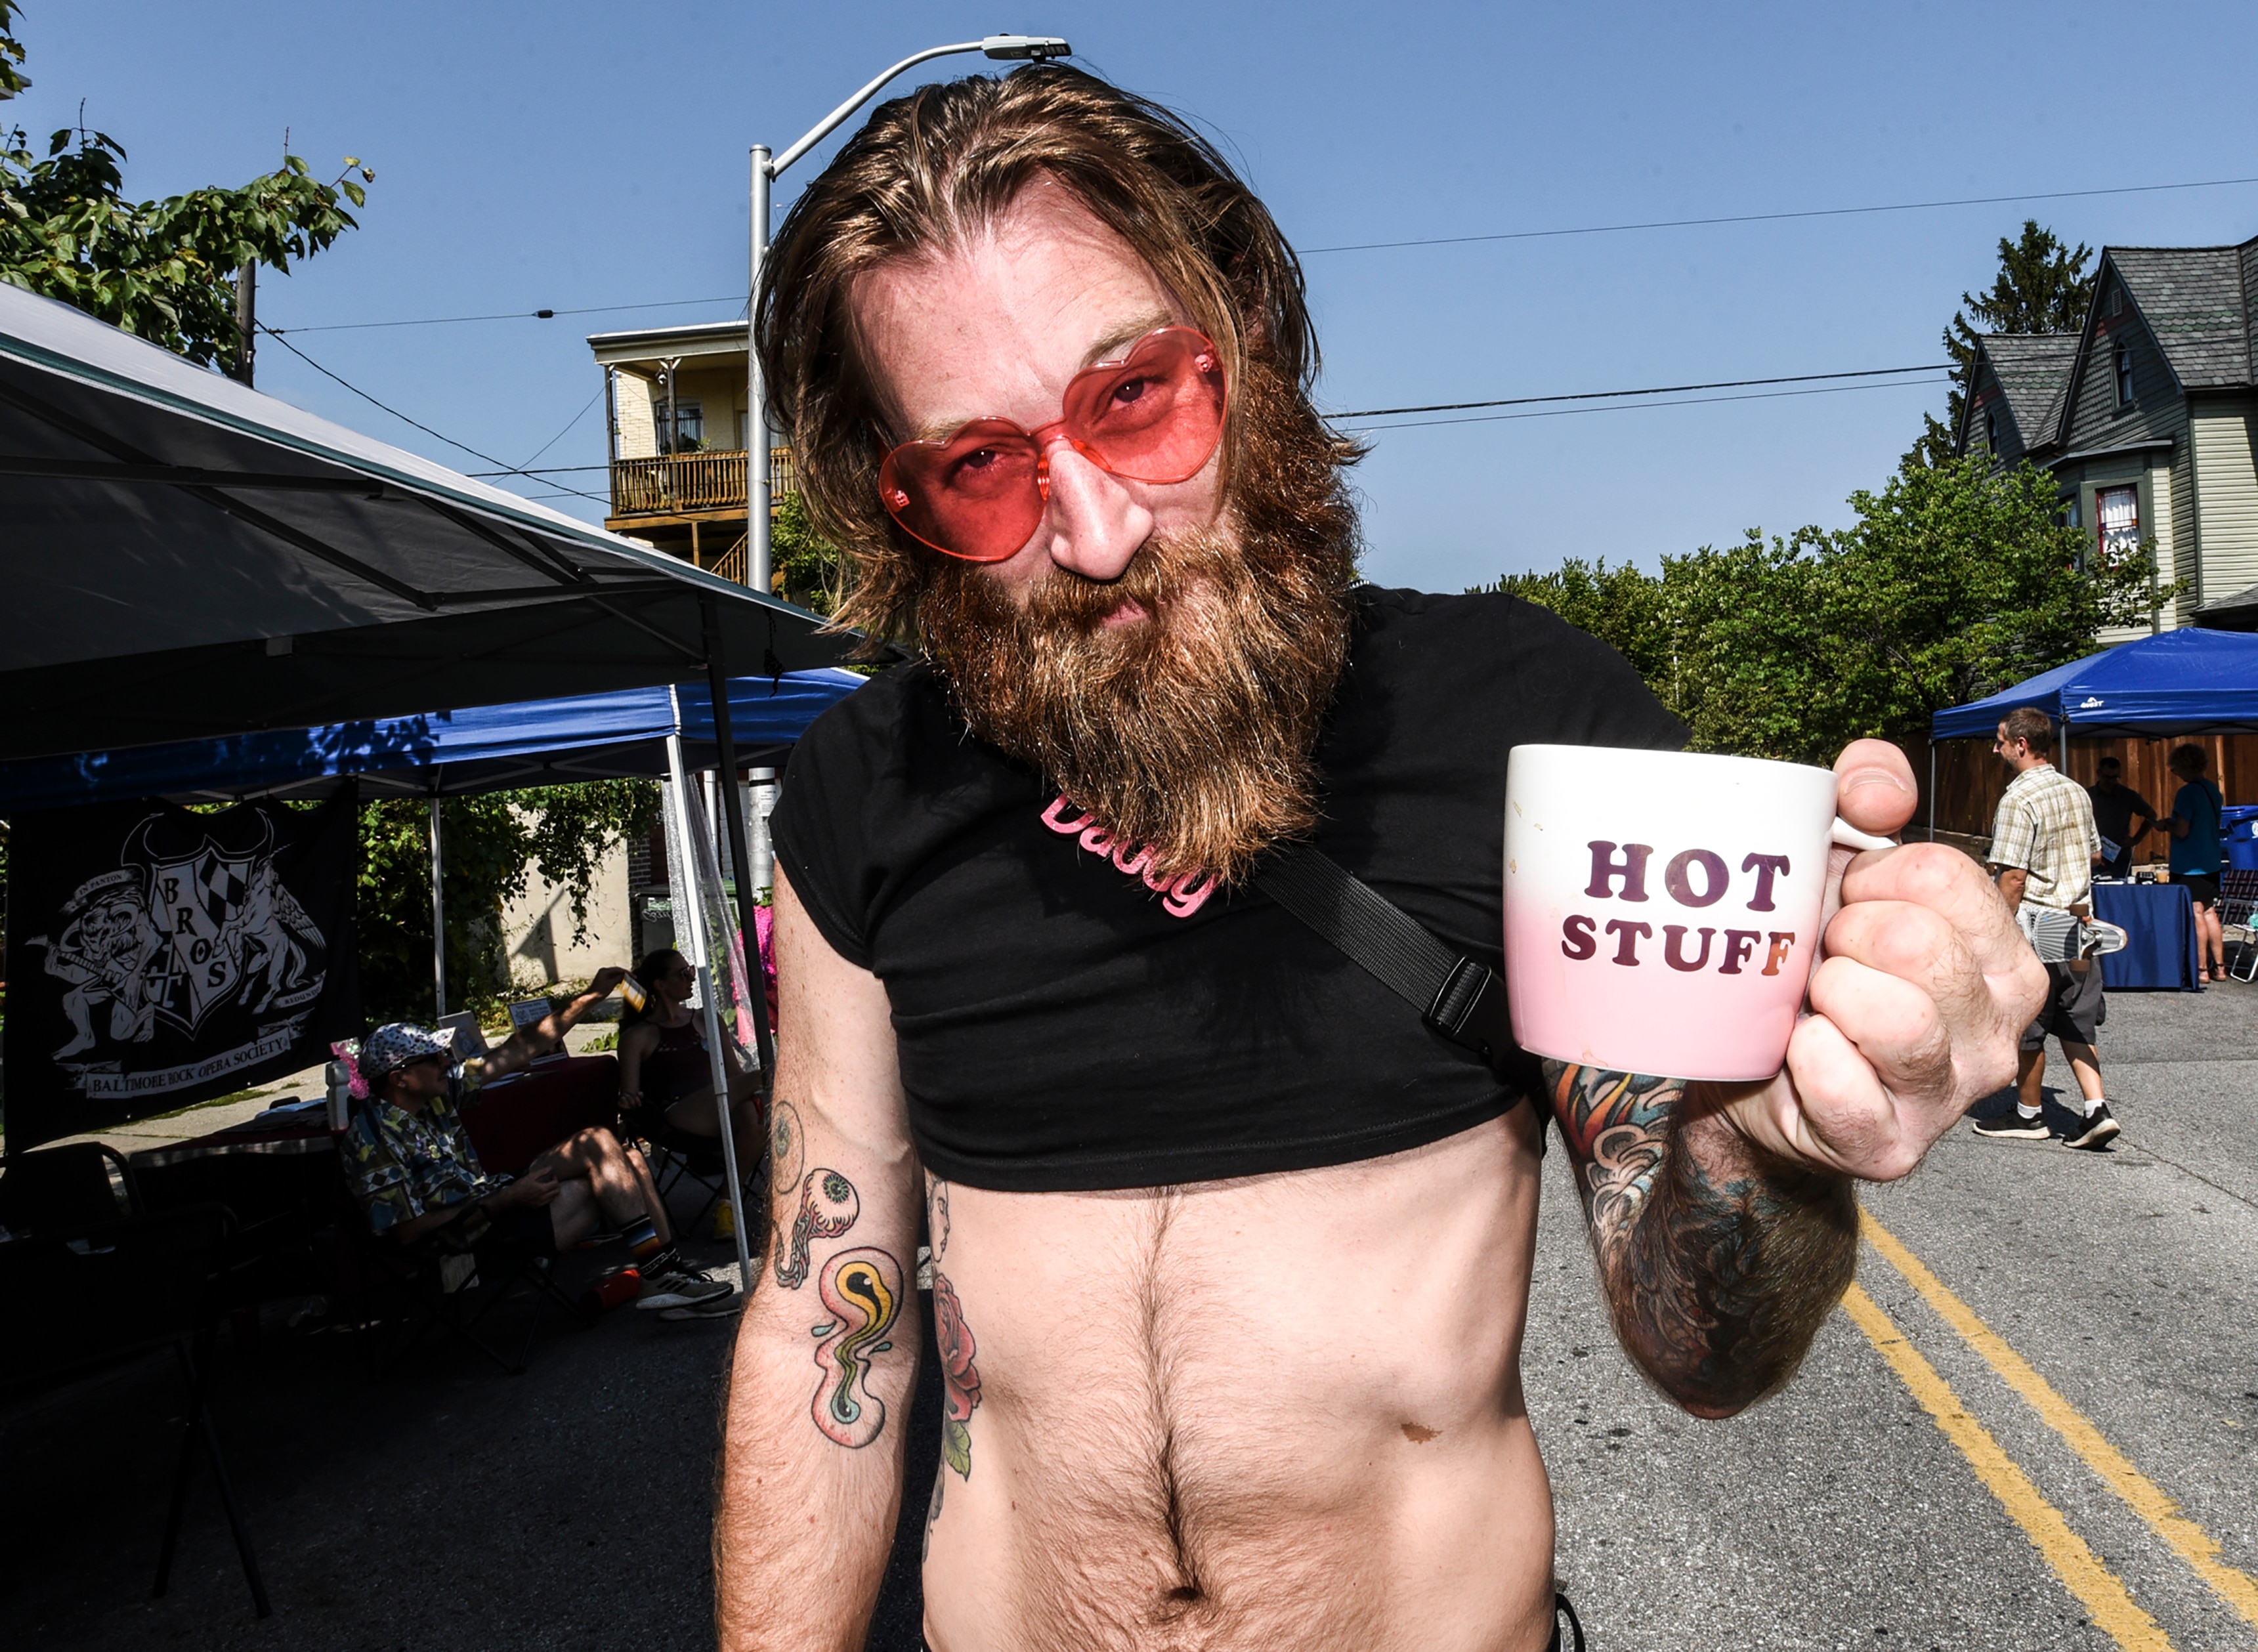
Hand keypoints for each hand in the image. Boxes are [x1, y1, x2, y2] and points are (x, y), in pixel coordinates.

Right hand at [506, 1168, 561, 1208]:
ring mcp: (540, 1203)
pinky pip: (547, 1202)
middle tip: (553, 1181)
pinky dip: (549, 1197)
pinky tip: (545, 1193)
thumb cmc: (520, 1185)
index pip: (555, 1184)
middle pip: (556, 1192)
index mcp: (542, 1189)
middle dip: (557, 1185)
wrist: (511, 1197)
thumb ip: (542, 1172)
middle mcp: (543, 1197)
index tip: (552, 1175)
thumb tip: (550, 1168)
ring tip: (549, 1187)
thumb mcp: (530, 1176)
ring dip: (554, 1192)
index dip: (555, 1178)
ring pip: (553, 1198)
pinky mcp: (537, 1206)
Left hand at [588, 966, 628, 998]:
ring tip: (630, 980)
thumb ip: (618, 978)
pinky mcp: (605, 979)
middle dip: (625, 974)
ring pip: (616, 974)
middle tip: (633, 977)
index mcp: (604, 971)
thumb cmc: (599, 991)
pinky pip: (613, 978)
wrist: (592, 997)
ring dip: (622, 977)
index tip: (632, 975)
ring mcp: (604, 975)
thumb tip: (625, 975)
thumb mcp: (611, 984)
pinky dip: (619, 979)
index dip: (626, 972)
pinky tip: (623, 982)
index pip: (618, 969)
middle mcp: (604, 971)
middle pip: (617, 971)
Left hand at [1704, 739, 2047, 1180]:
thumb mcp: (1831, 862)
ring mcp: (1952, 1092)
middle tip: (1821, 961)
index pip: (1942, 877)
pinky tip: (1797, 1053)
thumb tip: (1883, 792)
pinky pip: (1841, 1082)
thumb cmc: (1806, 963)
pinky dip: (1803, 1058)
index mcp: (2002, 954)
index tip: (1844, 905)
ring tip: (1813, 1005)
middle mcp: (2000, 1026)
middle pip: (1917, 943)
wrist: (1746, 1069)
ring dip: (1826, 997)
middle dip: (1841, 938)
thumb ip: (1861, 793)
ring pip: (1896, 1017)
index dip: (1866, 880)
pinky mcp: (1891, 1144)